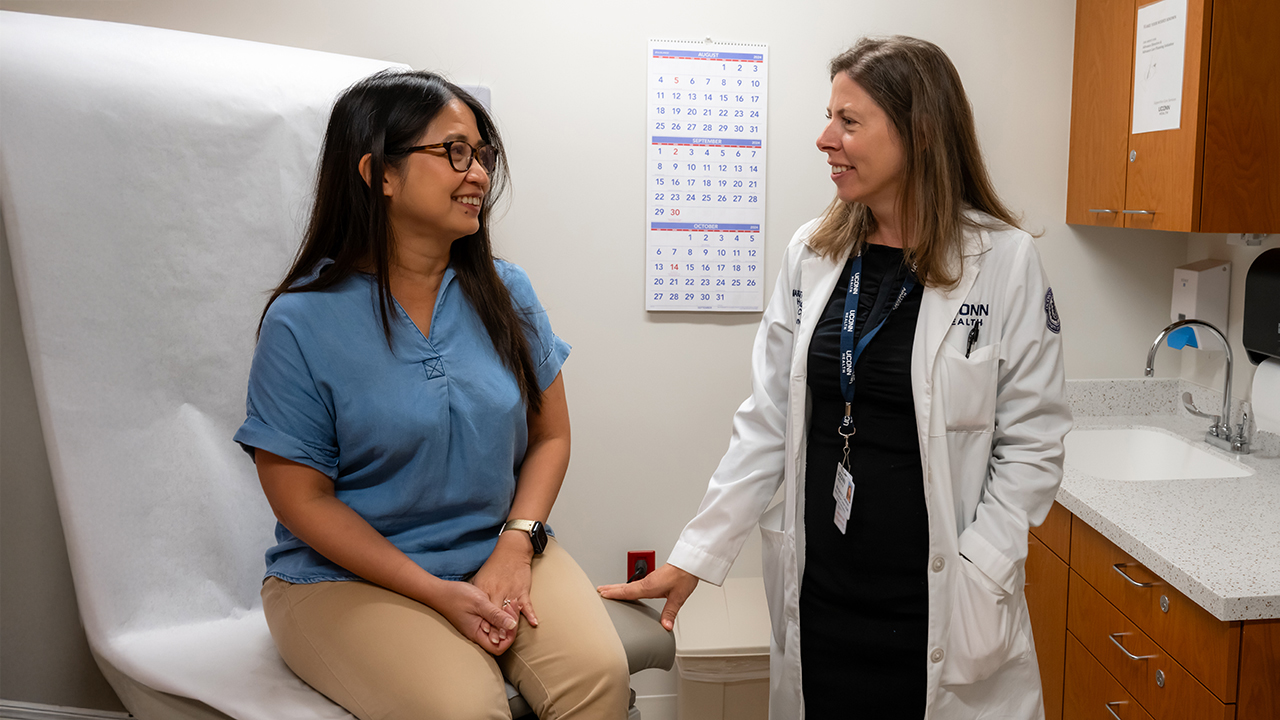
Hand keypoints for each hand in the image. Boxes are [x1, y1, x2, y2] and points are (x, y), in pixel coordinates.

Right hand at [432, 580, 518, 654]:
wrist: (440, 591)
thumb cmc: (457, 596)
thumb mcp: (479, 603)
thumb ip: (495, 615)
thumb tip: (512, 626)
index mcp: (477, 634)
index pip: (499, 647)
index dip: (509, 637)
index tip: (512, 620)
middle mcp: (478, 634)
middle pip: (501, 639)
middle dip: (511, 625)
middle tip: (513, 606)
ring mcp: (478, 627)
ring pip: (498, 630)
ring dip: (508, 618)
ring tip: (510, 603)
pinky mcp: (478, 620)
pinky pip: (493, 622)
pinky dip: (501, 614)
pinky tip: (504, 603)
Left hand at [470, 532, 537, 652]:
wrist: (511, 551)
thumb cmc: (495, 566)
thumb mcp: (481, 579)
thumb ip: (478, 595)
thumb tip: (473, 610)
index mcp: (484, 590)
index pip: (482, 610)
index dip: (483, 623)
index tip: (484, 635)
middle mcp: (496, 592)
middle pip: (495, 614)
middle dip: (495, 627)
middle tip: (497, 640)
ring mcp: (510, 591)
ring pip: (510, 611)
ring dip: (510, 623)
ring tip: (509, 636)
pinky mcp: (522, 589)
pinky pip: (527, 603)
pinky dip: (530, 613)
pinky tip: (533, 623)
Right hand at [597, 563, 698, 630]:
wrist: (689, 563)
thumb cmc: (684, 576)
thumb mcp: (678, 597)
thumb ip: (670, 612)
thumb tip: (665, 626)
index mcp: (649, 586)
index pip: (627, 591)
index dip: (614, 593)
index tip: (601, 594)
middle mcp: (646, 582)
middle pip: (624, 587)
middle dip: (610, 589)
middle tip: (597, 590)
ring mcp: (649, 580)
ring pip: (629, 585)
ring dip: (617, 587)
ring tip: (607, 590)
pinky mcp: (654, 579)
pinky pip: (635, 584)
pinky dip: (627, 587)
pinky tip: (628, 590)